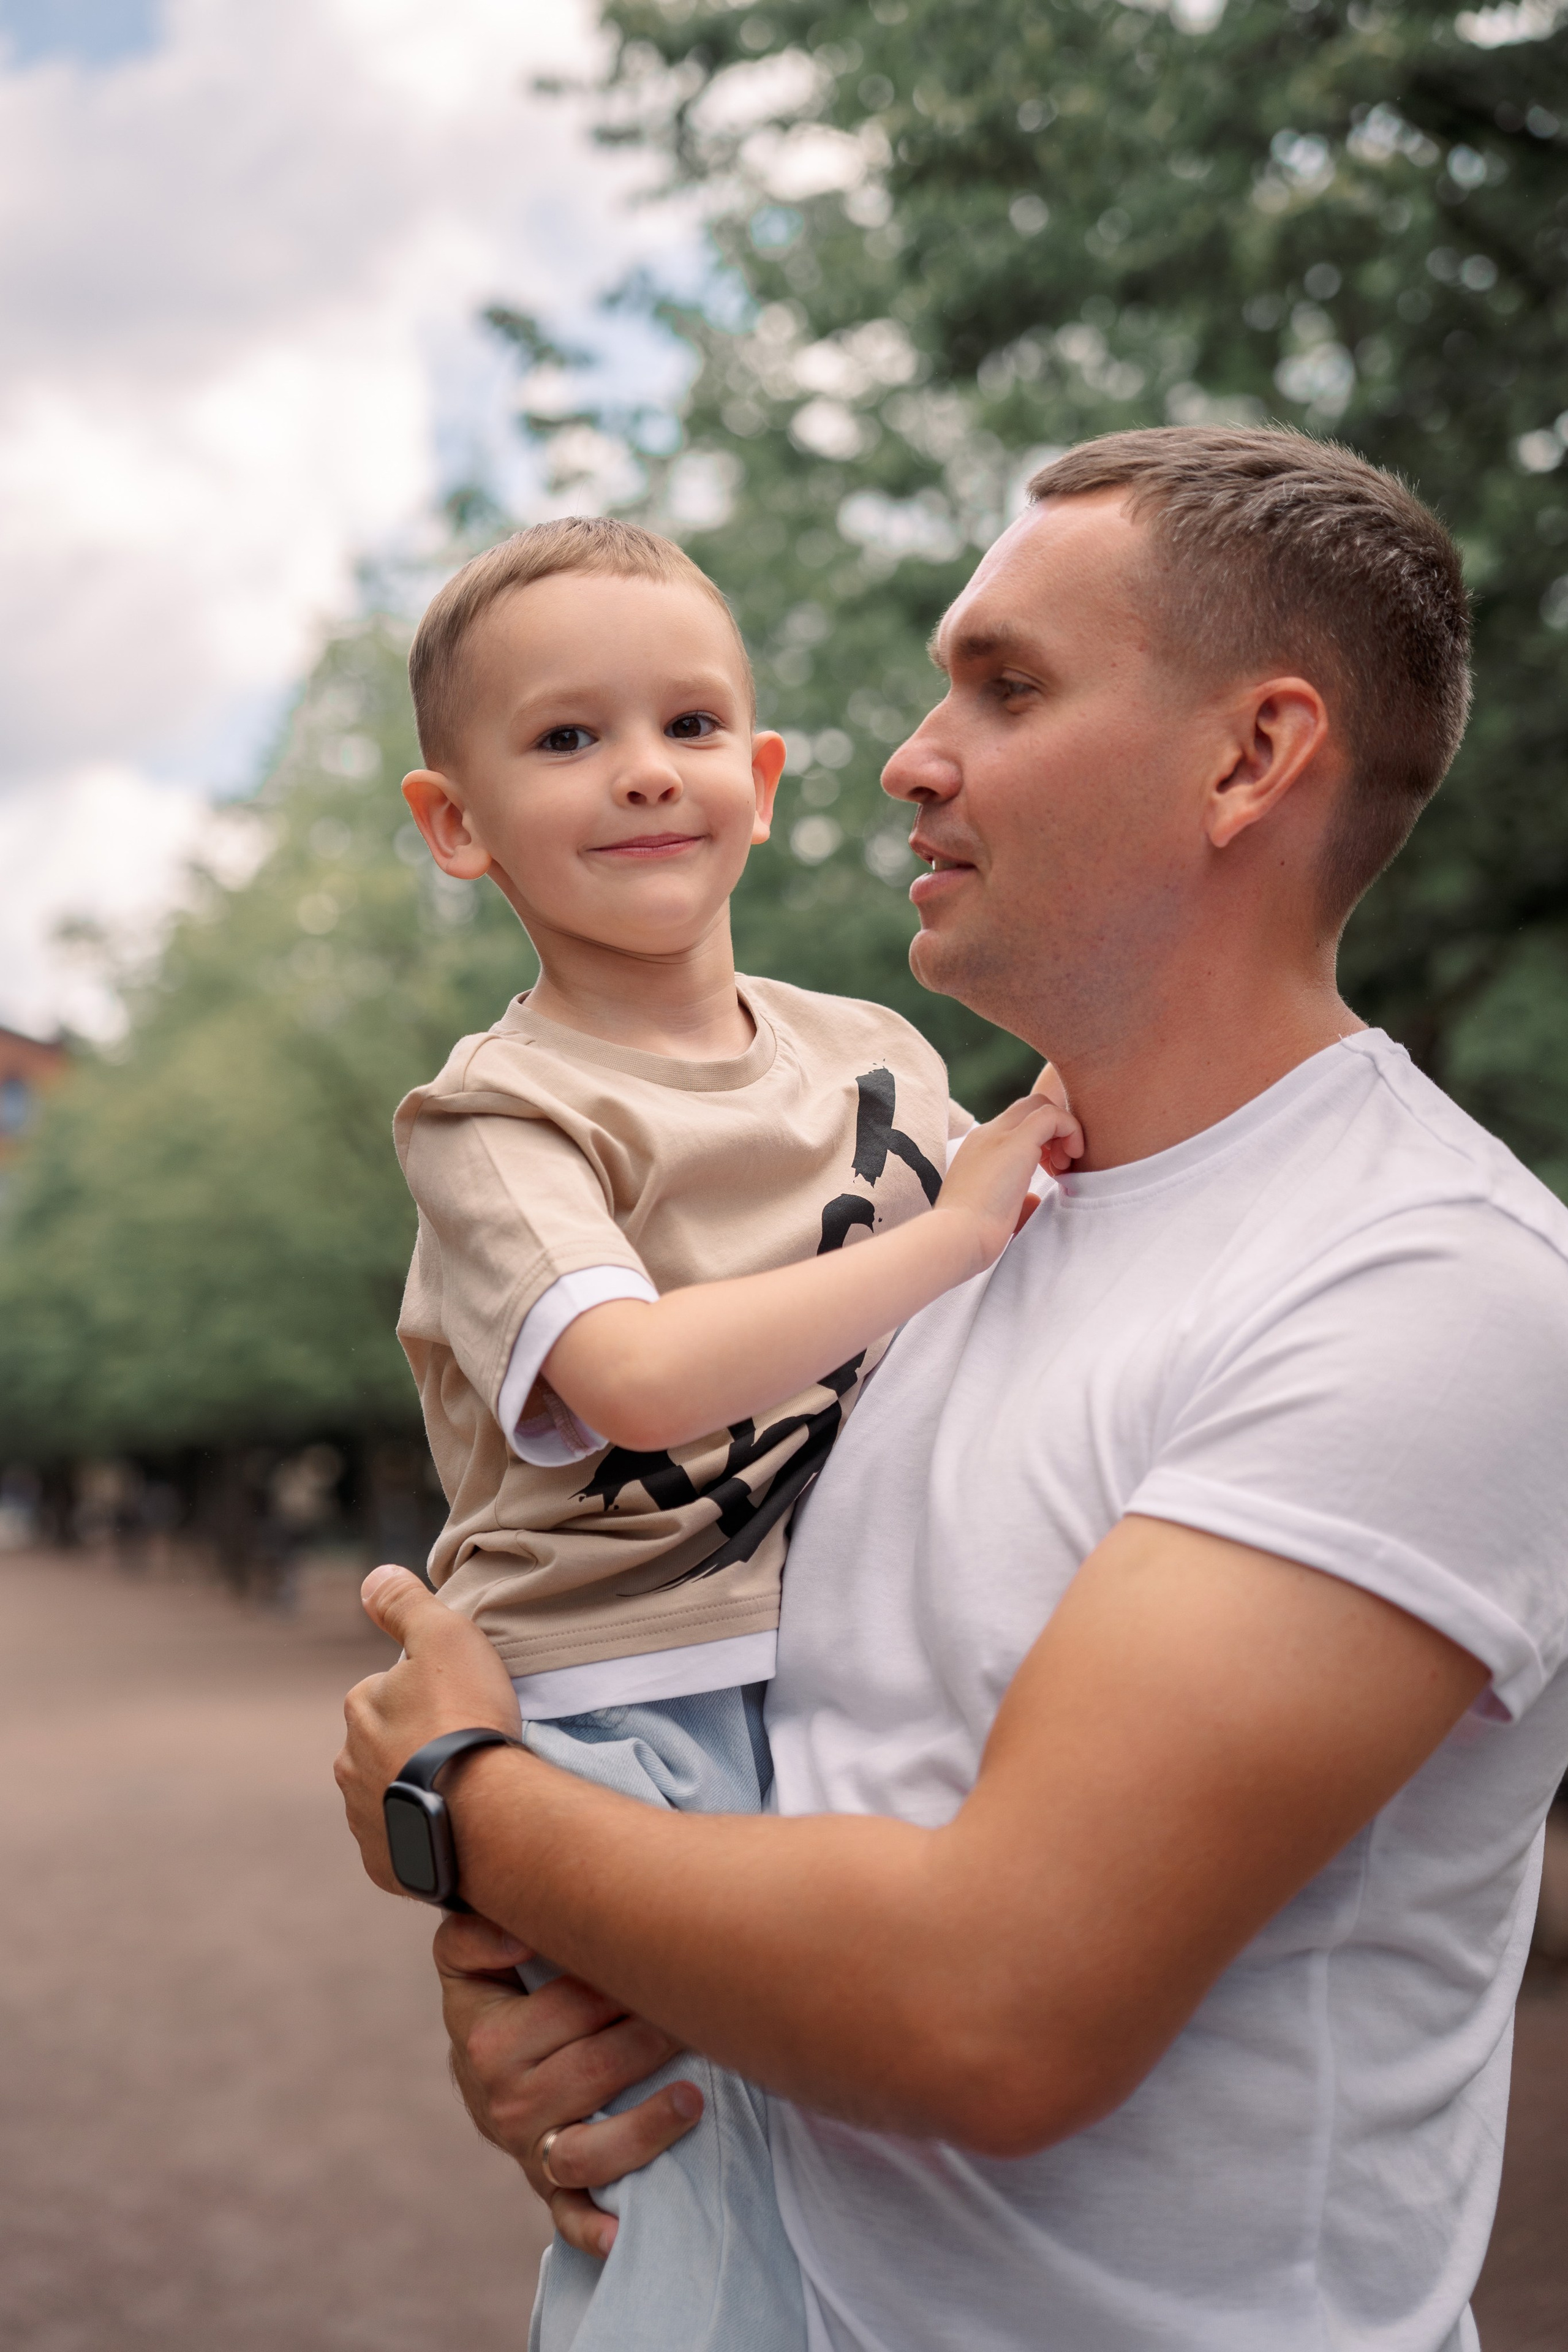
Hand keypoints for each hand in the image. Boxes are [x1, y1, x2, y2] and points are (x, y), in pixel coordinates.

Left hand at [334, 1565, 521, 1892]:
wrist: (484, 1814)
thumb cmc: (467, 1718)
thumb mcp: (444, 1636)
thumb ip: (405, 1603)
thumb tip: (370, 1578)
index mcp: (360, 1709)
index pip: (387, 1690)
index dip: (426, 1692)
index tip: (460, 1703)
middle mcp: (349, 1766)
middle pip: (385, 1744)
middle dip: (416, 1744)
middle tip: (465, 1747)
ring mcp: (364, 1820)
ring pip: (390, 1794)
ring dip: (417, 1789)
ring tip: (466, 1790)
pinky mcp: (386, 1865)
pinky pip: (402, 1843)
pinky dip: (423, 1835)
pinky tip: (456, 1828)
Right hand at [435, 1912, 702, 2259]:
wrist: (477, 2067)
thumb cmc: (492, 1997)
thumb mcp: (464, 1959)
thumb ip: (476, 1934)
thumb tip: (519, 1933)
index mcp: (491, 2042)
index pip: (575, 2007)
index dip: (625, 1980)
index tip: (663, 1962)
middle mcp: (508, 2102)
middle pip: (596, 2071)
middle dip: (651, 2040)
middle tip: (696, 2014)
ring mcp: (529, 2151)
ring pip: (589, 2152)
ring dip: (646, 2128)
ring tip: (693, 2099)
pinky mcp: (549, 2188)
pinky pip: (570, 2216)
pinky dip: (594, 2229)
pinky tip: (624, 2233)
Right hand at [936, 1091, 1083, 1264]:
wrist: (956, 1237)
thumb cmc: (972, 1234)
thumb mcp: (995, 1210)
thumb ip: (1015, 1199)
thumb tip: (1032, 1202)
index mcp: (978, 1148)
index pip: (1016, 1123)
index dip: (1042, 1139)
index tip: (1048, 1170)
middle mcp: (987, 1134)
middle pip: (1030, 1106)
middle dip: (1055, 1129)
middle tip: (1059, 1166)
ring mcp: (999, 1135)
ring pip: (1042, 1104)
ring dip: (1064, 1131)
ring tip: (1063, 1168)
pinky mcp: (1017, 1142)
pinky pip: (1054, 1116)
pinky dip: (1071, 1131)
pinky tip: (1069, 1161)